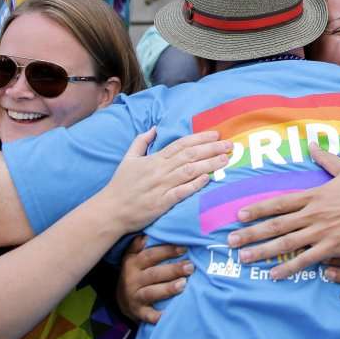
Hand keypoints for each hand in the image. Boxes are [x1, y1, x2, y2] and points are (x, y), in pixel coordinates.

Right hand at [96, 127, 232, 233]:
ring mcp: (162, 186)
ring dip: (209, 164)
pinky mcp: (162, 203)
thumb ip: (141, 141)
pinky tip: (208, 179)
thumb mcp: (128, 158)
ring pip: (189, 171)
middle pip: (190, 155)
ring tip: (225, 159)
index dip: (200, 138)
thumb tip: (154, 128)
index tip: (216, 135)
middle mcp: (160, 170)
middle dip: (211, 149)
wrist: (110, 210)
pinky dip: (195, 185)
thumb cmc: (120, 185)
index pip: (181, 144)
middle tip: (229, 145)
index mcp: (155, 159)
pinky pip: (182, 192)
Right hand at [117, 235, 192, 323]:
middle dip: (173, 270)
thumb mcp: (132, 257)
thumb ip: (138, 245)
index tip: (184, 248)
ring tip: (183, 284)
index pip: (150, 255)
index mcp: (132, 263)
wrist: (121, 300)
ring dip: (168, 289)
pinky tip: (169, 313)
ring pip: (151, 292)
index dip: (167, 251)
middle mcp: (132, 280)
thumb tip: (146, 234)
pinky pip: (148, 315)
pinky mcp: (138, 312)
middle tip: (190, 267)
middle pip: (154, 274)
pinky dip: (157, 316)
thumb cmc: (134, 273)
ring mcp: (134, 297)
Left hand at [228, 143, 339, 279]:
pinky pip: (306, 259)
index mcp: (314, 195)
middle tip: (230, 241)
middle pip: (275, 224)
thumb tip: (313, 143)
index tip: (238, 215)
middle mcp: (312, 213)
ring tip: (244, 258)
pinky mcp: (332, 247)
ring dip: (262, 251)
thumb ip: (326, 159)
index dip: (257, 209)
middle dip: (251, 233)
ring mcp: (321, 231)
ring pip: (285, 242)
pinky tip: (274, 275)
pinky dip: (288, 268)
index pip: (278, 202)